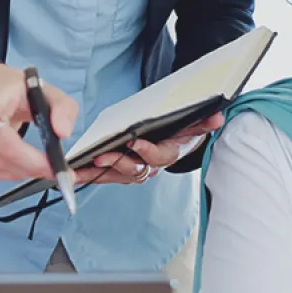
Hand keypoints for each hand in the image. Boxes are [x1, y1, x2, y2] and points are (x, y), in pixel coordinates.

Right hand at [0, 62, 78, 181]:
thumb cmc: (14, 89)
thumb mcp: (46, 91)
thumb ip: (63, 108)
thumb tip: (63, 132)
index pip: (1, 135)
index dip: (26, 157)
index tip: (51, 164)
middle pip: (1, 156)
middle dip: (31, 168)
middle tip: (54, 170)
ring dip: (22, 173)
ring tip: (41, 168)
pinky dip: (8, 175)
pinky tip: (23, 168)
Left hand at [81, 112, 224, 184]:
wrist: (171, 141)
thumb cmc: (177, 131)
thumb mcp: (191, 125)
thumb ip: (203, 122)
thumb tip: (218, 118)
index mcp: (168, 152)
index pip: (159, 156)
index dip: (148, 151)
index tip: (135, 142)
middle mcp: (151, 165)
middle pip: (134, 169)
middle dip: (117, 162)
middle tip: (100, 156)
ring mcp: (135, 169)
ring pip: (116, 174)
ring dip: (100, 171)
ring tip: (83, 166)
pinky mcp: (119, 169)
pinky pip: (104, 174)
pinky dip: (89, 174)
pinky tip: (74, 171)